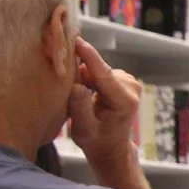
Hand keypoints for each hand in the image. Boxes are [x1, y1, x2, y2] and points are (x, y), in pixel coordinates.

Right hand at [66, 38, 148, 188]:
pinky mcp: (122, 79)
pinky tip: (79, 88)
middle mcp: (131, 87)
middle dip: (77, 70)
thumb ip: (80, 109)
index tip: (76, 40)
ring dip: (81, 76)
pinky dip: (86, 77)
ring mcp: (128, 82)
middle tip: (58, 77)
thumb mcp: (84, 130)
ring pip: (96, 70)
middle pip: (97, 70)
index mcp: (124, 101)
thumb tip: (77, 86)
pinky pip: (98, 72)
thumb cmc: (97, 142)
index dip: (89, 56)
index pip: (103, 74)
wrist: (111, 147)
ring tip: (69, 90)